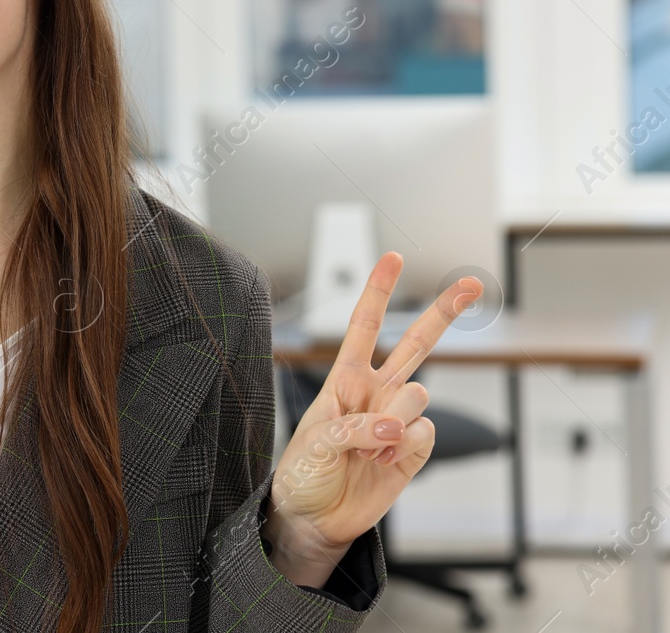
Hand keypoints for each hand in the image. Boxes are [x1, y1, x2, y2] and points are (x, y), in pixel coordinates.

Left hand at [262, 252, 482, 585]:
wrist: (313, 518)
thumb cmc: (303, 472)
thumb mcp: (313, 442)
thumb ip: (353, 428)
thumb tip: (395, 429)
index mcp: (344, 379)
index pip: (364, 327)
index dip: (378, 292)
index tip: (393, 258)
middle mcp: (376, 392)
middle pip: (416, 344)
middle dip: (444, 312)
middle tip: (473, 285)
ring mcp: (398, 419)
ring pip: (420, 394)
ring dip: (396, 418)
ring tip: (369, 445)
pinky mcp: (413, 451)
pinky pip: (425, 434)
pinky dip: (405, 448)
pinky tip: (383, 461)